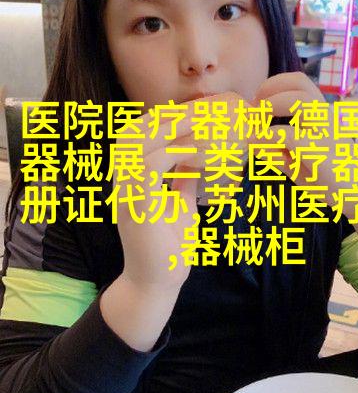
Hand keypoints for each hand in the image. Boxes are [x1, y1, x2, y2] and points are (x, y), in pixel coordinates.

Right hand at [113, 91, 252, 289]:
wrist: (160, 282)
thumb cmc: (168, 244)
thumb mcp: (180, 203)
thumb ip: (182, 179)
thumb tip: (195, 157)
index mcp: (130, 177)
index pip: (137, 134)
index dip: (162, 117)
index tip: (195, 110)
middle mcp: (121, 181)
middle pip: (133, 131)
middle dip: (165, 116)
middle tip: (200, 110)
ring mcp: (125, 192)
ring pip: (138, 142)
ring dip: (170, 128)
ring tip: (200, 123)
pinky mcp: (137, 205)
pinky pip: (151, 166)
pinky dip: (174, 153)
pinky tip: (195, 153)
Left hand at [251, 72, 354, 206]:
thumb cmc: (332, 182)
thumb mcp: (300, 166)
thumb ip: (279, 154)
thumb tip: (252, 143)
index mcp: (322, 117)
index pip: (299, 83)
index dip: (274, 86)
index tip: (258, 104)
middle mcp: (326, 118)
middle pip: (300, 82)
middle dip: (270, 87)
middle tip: (255, 107)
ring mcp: (326, 132)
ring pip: (300, 100)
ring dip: (273, 104)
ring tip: (258, 120)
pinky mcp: (321, 151)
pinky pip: (289, 135)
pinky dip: (268, 137)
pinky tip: (257, 145)